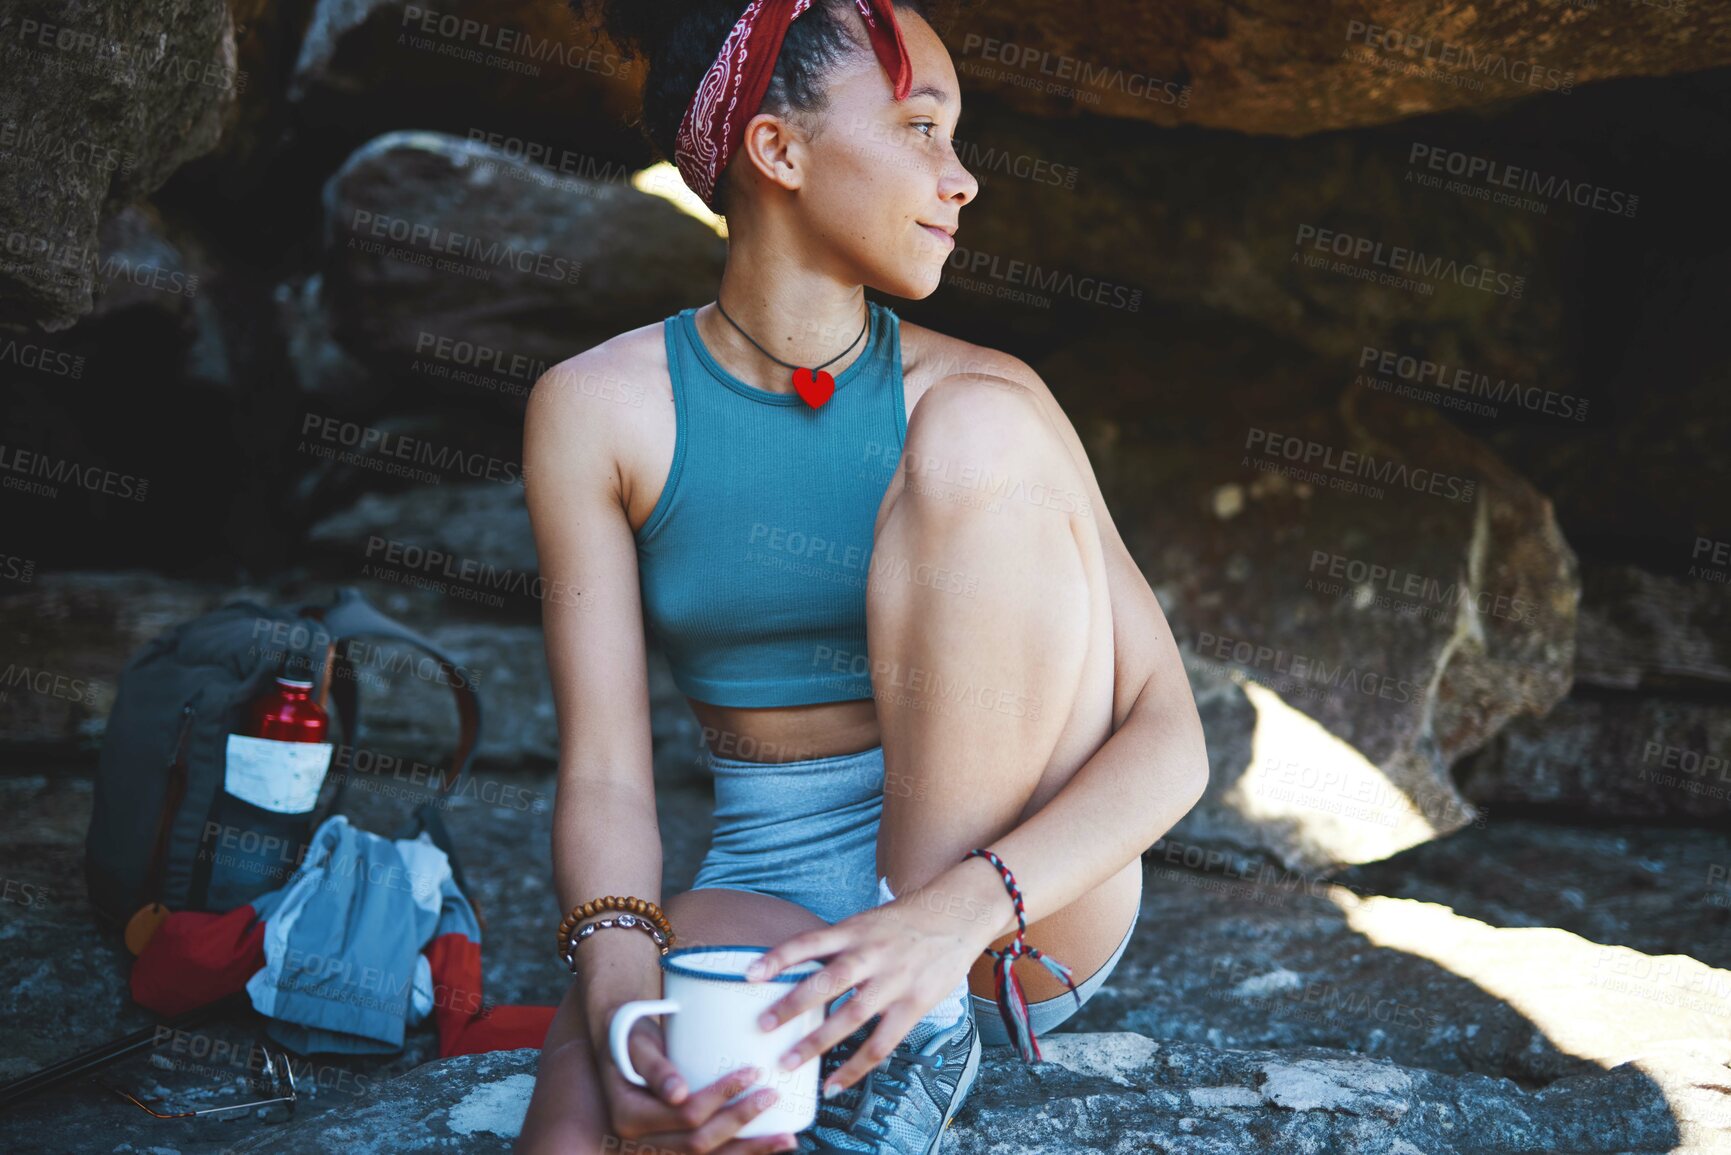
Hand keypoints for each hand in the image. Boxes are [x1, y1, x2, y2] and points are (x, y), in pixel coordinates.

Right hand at [596, 1012, 801, 1153]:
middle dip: (740, 1121)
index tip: (752, 1072)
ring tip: (787, 1138)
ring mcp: (657, 1151)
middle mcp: (641, 1143)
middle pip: (698, 1143)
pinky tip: (769, 1148)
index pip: (684, 1115)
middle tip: (773, 1095)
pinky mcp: (673, 1150)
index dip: (720, 1096)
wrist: (618, 1051)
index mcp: (629, 1117)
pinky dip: (741, 1154)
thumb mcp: (637, 1045)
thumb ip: (655, 1068)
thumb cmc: (630, 1038)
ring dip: (749, 1151)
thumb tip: (678, 1095)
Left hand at [742, 877, 997, 1097]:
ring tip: (788, 1062)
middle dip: (792, 1005)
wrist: (957, 915)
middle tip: (761, 1026)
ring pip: (850, 1016)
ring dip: (817, 1041)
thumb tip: (797, 968)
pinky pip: (880, 1042)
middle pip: (827, 982)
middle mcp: (871, 955)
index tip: (750, 975)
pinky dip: (855, 1066)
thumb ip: (837, 944)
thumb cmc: (905, 921)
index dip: (779, 958)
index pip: (810, 942)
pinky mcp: (913, 1005)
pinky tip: (834, 1083)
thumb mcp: (867, 921)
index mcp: (855, 931)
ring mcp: (893, 982)